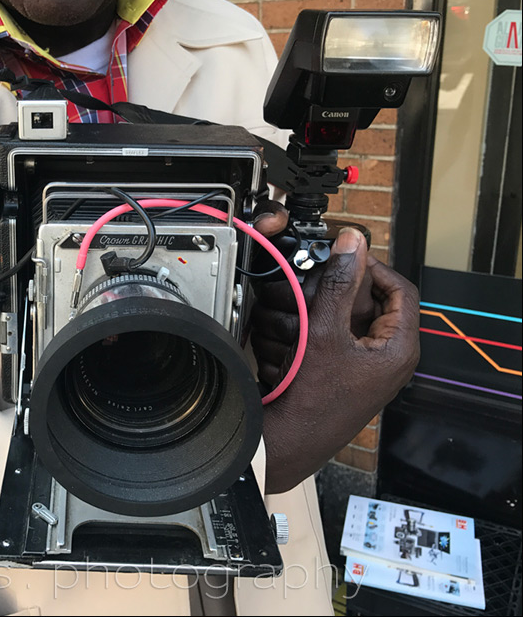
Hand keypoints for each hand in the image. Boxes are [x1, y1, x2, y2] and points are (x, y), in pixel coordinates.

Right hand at [249, 218, 420, 492]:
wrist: (287, 442)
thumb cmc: (311, 400)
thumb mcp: (324, 332)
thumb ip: (339, 283)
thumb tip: (353, 244)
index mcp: (398, 348)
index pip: (400, 289)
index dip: (372, 268)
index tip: (344, 260)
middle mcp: (387, 359)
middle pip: (371, 304)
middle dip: (337, 293)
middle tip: (313, 287)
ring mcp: (366, 369)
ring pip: (348, 322)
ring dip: (320, 313)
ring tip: (297, 317)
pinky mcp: (345, 376)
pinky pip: (334, 341)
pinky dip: (312, 334)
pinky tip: (290, 342)